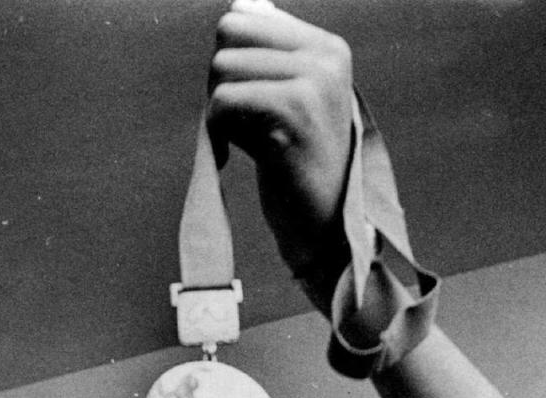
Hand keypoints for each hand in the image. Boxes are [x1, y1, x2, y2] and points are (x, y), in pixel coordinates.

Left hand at [208, 0, 353, 274]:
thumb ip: (265, 59)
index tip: (242, 103)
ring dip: (218, 108)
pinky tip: (236, 154)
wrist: (324, 228)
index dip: (229, 61)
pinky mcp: (295, 110)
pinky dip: (218, 129)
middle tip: (233, 121)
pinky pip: (225, 99)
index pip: (244, 16)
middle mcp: (326, 56)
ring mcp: (314, 80)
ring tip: (241, 140)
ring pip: (223, 65)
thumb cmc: (296, 169)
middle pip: (229, 31)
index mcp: (327, 47)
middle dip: (219, 77)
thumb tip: (236, 8)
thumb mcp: (286, 102)